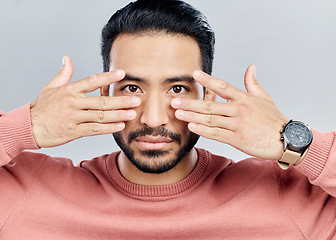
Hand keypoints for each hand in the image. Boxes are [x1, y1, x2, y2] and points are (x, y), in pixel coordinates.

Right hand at [30, 56, 139, 147]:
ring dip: (118, 115)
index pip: (92, 81)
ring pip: (100, 116)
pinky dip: (108, 128)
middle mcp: (73, 103)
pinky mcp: (73, 131)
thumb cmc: (41, 107)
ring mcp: (73, 118)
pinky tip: (120, 126)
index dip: (107, 77)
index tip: (122, 73)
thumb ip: (63, 74)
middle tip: (136, 99)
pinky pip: (94, 130)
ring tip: (132, 113)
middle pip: (101, 101)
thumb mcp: (50, 88)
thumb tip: (67, 58)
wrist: (28, 126)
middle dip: (120, 100)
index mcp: (69, 90)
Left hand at [171, 65, 286, 159]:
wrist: (285, 139)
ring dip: (192, 117)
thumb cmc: (273, 119)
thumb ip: (253, 83)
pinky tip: (192, 127)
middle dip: (191, 103)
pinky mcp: (237, 138)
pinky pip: (217, 134)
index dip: (208, 80)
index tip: (194, 74)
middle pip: (211, 105)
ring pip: (211, 120)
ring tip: (177, 113)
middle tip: (174, 101)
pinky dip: (203, 130)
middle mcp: (239, 110)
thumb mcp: (264, 98)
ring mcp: (238, 124)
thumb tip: (250, 67)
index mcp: (244, 98)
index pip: (223, 86)